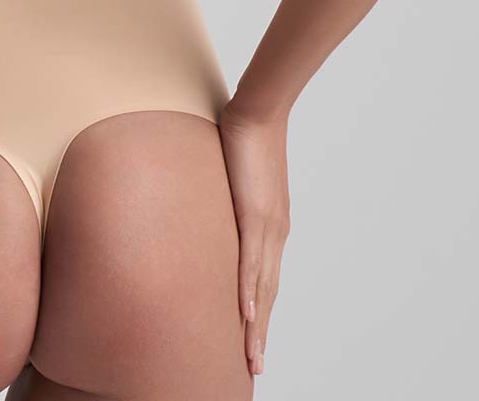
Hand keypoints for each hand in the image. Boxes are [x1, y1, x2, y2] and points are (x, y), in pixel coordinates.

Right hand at [218, 99, 290, 376]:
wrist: (258, 111)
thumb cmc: (244, 137)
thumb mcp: (232, 177)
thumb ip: (224, 197)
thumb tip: (204, 204)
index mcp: (270, 226)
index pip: (266, 280)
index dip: (261, 314)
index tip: (254, 343)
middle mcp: (274, 233)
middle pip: (269, 294)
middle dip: (260, 333)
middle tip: (254, 367)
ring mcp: (268, 226)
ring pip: (263, 287)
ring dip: (257, 326)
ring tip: (251, 357)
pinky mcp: (255, 214)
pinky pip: (251, 261)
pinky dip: (249, 291)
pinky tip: (246, 315)